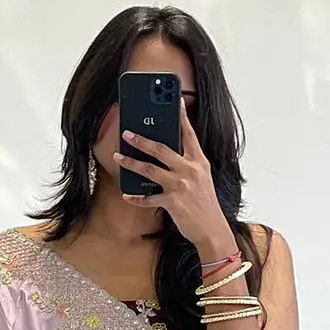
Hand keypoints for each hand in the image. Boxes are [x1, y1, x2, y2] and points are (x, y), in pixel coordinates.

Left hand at [113, 98, 234, 254]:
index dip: (182, 116)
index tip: (176, 101)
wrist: (211, 229)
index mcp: (199, 161)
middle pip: (161, 149)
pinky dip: (136, 198)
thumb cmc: (205, 204)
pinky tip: (127, 195)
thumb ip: (188, 164)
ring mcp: (180, 186)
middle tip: (127, 133)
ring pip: (150, 170)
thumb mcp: (202, 178)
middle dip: (142, 140)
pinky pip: (148, 199)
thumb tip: (167, 154)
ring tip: (118, 157)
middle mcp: (189, 170)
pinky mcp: (172, 202)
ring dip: (131, 163)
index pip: (189, 134)